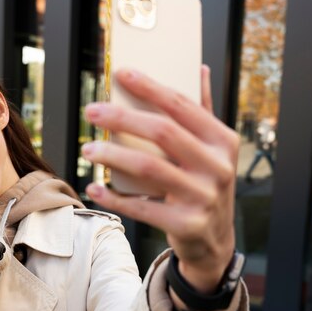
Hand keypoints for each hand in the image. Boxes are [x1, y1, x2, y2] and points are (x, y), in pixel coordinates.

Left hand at [82, 66, 238, 292]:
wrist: (215, 242)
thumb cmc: (206, 185)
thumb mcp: (212, 150)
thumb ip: (204, 111)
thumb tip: (201, 68)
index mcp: (223, 141)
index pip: (182, 106)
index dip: (150, 87)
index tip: (120, 73)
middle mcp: (218, 167)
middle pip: (163, 132)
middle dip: (122, 117)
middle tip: (91, 111)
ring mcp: (203, 198)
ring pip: (149, 168)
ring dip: (113, 155)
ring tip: (88, 149)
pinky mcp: (186, 224)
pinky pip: (142, 207)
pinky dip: (115, 198)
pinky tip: (95, 187)